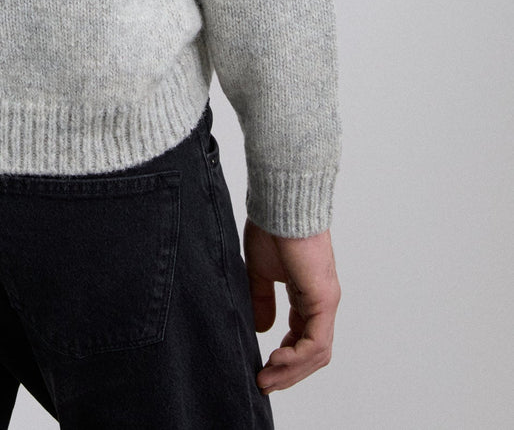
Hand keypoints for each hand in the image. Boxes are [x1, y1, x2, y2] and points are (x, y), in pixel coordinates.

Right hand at [243, 219, 339, 394]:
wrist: (281, 201)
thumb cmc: (272, 226)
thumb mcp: (260, 271)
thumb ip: (262, 299)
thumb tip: (264, 329)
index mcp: (308, 293)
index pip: (303, 337)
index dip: (285, 357)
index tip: (263, 367)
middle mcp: (322, 300)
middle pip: (313, 351)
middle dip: (288, 373)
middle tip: (264, 384)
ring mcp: (326, 301)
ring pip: (316, 352)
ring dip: (291, 371)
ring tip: (266, 378)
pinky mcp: (323, 298)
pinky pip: (315, 341)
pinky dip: (296, 357)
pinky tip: (275, 358)